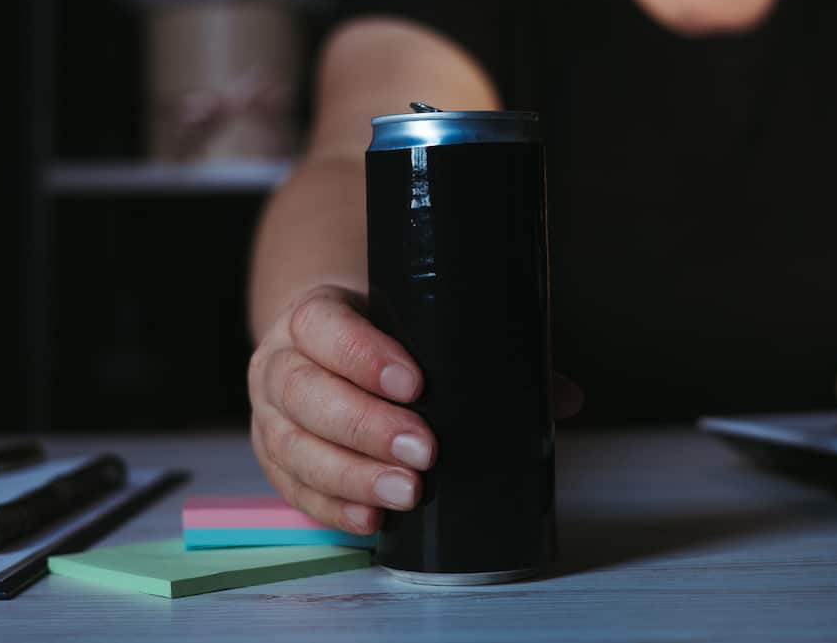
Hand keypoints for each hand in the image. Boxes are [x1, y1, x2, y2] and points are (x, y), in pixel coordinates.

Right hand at [248, 285, 582, 535]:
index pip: (324, 327)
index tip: (415, 382)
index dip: (363, 355)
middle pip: (307, 393)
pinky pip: (294, 489)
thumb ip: (484, 354)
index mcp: (313, 316)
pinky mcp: (276, 459)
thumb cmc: (380, 337)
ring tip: (408, 493)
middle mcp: (280, 363)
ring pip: (295, 447)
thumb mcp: (418, 326)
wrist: (319, 345)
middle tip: (425, 451)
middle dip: (367, 426)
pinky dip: (332, 508)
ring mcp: (271, 415)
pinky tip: (371, 520)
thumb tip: (565, 397)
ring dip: (352, 475)